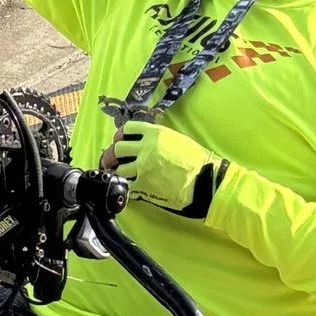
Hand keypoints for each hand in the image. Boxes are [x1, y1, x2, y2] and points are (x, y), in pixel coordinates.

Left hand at [108, 119, 225, 217]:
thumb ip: (156, 138)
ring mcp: (143, 167)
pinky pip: (127, 185)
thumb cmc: (195, 159)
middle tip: (111, 160)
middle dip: (111, 155)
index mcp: (154, 133)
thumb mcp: (175, 138)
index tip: (118, 141)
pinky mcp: (144, 185)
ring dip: (117, 172)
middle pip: (117, 148)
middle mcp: (145, 148)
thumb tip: (142, 140)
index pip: (127, 128)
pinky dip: (125, 186)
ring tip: (118, 175)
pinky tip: (127, 187)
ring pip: (119, 168)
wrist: (204, 179)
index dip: (119, 135)